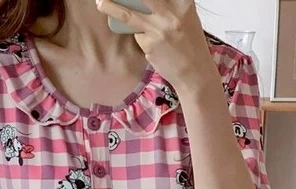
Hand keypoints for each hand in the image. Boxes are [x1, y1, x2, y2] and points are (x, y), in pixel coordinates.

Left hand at [95, 0, 216, 96]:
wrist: (195, 73)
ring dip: (112, 8)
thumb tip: (145, 2)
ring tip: (100, 2)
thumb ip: (169, 5)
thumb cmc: (190, 44)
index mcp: (183, 2)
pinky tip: (151, 44)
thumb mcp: (186, 17)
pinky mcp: (150, 45)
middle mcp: (171, 12)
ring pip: (129, 15)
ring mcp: (158, 29)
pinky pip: (137, 35)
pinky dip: (139, 36)